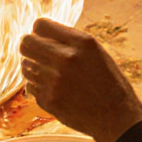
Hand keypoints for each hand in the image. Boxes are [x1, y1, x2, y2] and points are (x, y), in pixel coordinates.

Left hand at [19, 18, 141, 141]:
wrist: (116, 116)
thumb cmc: (107, 81)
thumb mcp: (95, 51)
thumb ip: (69, 40)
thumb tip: (38, 32)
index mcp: (81, 42)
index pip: (40, 25)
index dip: (38, 31)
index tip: (43, 38)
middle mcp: (66, 58)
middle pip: (26, 43)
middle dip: (29, 46)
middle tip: (36, 52)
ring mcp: (55, 81)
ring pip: (25, 65)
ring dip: (32, 67)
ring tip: (49, 73)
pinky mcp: (49, 100)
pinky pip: (30, 86)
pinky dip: (38, 86)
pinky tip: (54, 89)